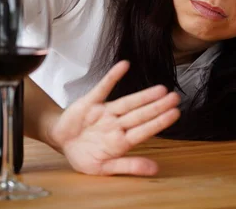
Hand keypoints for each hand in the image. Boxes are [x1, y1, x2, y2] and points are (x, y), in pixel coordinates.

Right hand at [48, 61, 179, 175]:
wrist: (60, 141)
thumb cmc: (83, 155)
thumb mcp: (103, 168)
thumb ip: (128, 166)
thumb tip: (155, 170)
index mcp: (120, 142)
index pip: (144, 130)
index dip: (159, 122)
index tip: (175, 113)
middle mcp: (115, 125)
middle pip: (140, 114)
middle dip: (158, 106)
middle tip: (176, 97)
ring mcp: (104, 113)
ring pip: (127, 102)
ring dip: (143, 95)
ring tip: (161, 89)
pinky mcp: (90, 102)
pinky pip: (102, 88)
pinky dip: (113, 77)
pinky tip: (124, 65)